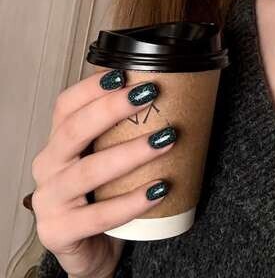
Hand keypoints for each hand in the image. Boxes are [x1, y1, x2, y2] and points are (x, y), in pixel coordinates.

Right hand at [30, 70, 176, 277]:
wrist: (92, 249)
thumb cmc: (104, 195)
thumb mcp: (109, 157)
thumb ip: (127, 132)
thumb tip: (177, 94)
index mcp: (59, 143)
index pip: (66, 106)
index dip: (91, 88)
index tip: (123, 74)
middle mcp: (48, 166)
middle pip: (74, 130)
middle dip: (111, 109)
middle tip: (149, 94)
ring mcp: (49, 201)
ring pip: (88, 171)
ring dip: (130, 152)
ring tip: (165, 140)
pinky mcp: (60, 231)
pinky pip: (99, 215)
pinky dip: (131, 201)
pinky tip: (159, 189)